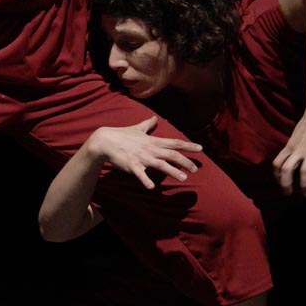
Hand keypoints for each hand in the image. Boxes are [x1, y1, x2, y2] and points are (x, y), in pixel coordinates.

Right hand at [87, 116, 201, 189]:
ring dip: (173, 171)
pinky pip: (141, 174)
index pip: (174, 143)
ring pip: (161, 164)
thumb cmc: (121, 135)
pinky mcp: (132, 166)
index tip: (201, 148)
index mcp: (153, 141)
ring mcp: (142, 158)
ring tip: (184, 178)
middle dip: (186, 162)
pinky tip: (152, 187)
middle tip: (195, 170)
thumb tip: (154, 118)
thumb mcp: (137, 128)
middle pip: (172, 155)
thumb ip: (147, 125)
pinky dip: (146, 180)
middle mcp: (150, 149)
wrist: (104, 141)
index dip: (188, 146)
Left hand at [273, 102, 305, 196]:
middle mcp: (298, 149)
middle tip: (288, 194)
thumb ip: (295, 145)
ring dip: (304, 184)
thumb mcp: (297, 134)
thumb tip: (294, 154)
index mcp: (290, 146)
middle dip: (286, 184)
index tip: (279, 182)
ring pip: (304, 171)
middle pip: (286, 170)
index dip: (276, 175)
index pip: (277, 163)